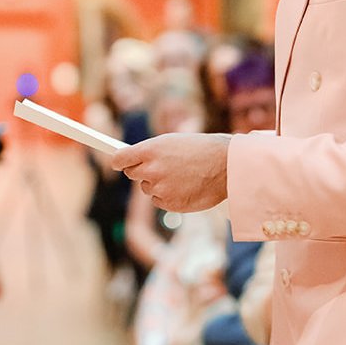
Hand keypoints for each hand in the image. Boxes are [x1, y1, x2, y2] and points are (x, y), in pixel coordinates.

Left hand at [111, 133, 229, 212]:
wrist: (227, 165)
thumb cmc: (202, 149)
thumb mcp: (173, 141)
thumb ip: (151, 151)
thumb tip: (132, 158)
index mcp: (150, 150)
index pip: (119, 159)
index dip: (118, 161)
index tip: (119, 162)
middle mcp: (151, 169)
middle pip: (132, 174)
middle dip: (142, 171)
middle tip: (161, 166)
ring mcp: (160, 188)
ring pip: (147, 188)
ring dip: (158, 184)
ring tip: (180, 175)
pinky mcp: (169, 204)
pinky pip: (159, 201)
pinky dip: (168, 196)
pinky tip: (185, 187)